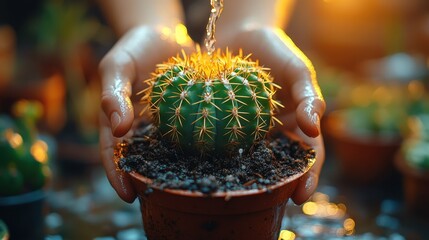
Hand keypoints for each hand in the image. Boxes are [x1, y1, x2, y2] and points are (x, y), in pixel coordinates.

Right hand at [99, 25, 193, 201]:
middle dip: (149, 181)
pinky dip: (199, 146)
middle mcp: (142, 129)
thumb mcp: (118, 64)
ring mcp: (165, 125)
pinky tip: (213, 156)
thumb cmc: (135, 47)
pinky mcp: (188, 116)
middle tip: (163, 199)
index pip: (113, 154)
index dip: (117, 175)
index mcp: (118, 122)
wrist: (165, 35)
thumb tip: (118, 127)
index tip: (127, 195)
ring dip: (178, 170)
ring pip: (169, 153)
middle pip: (142, 161)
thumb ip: (113, 93)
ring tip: (191, 187)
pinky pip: (192, 133)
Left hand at [216, 26, 325, 204]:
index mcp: (297, 125)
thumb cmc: (277, 51)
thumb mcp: (299, 70)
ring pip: (251, 159)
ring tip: (241, 194)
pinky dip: (221, 154)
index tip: (301, 195)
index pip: (307, 157)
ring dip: (248, 176)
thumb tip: (315, 129)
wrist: (243, 35)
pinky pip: (224, 142)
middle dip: (278, 186)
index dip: (308, 178)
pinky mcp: (225, 123)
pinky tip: (213, 166)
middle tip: (271, 202)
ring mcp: (250, 131)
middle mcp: (274, 133)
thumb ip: (309, 97)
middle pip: (280, 166)